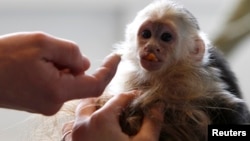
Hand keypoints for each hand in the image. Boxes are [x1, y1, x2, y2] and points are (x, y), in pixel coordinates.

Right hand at [0, 32, 119, 114]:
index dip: (109, 71)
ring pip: (67, 82)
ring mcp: (45, 105)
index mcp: (58, 91)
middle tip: (50, 52)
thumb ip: (70, 53)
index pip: (96, 85)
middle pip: (79, 80)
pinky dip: (54, 72)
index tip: (116, 57)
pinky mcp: (39, 102)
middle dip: (72, 63)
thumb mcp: (41, 43)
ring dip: (61, 66)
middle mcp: (54, 103)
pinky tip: (35, 65)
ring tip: (37, 58)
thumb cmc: (3, 56)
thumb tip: (84, 64)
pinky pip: (56, 85)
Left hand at [62, 91, 162, 140]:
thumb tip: (159, 106)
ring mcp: (73, 138)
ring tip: (108, 117)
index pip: (118, 99)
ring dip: (92, 112)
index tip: (139, 96)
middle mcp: (82, 125)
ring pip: (80, 116)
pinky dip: (86, 126)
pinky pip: (74, 130)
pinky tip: (99, 133)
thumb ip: (152, 122)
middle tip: (120, 105)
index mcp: (100, 120)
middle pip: (91, 103)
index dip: (131, 96)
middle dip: (106, 101)